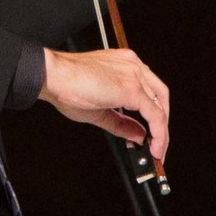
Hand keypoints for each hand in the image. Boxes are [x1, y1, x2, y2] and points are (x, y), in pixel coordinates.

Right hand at [39, 47, 169, 162]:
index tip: (150, 133)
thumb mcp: (99, 110)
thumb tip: (138, 136)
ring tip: (157, 150)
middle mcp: (133, 65)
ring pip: (159, 107)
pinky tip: (154, 145)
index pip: (150, 90)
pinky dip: (158, 133)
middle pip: (160, 97)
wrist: (53, 76)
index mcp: (125, 64)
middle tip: (158, 145)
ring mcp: (134, 75)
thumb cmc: (67, 86)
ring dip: (161, 132)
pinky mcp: (131, 89)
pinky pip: (154, 115)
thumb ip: (122, 123)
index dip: (153, 115)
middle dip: (162, 124)